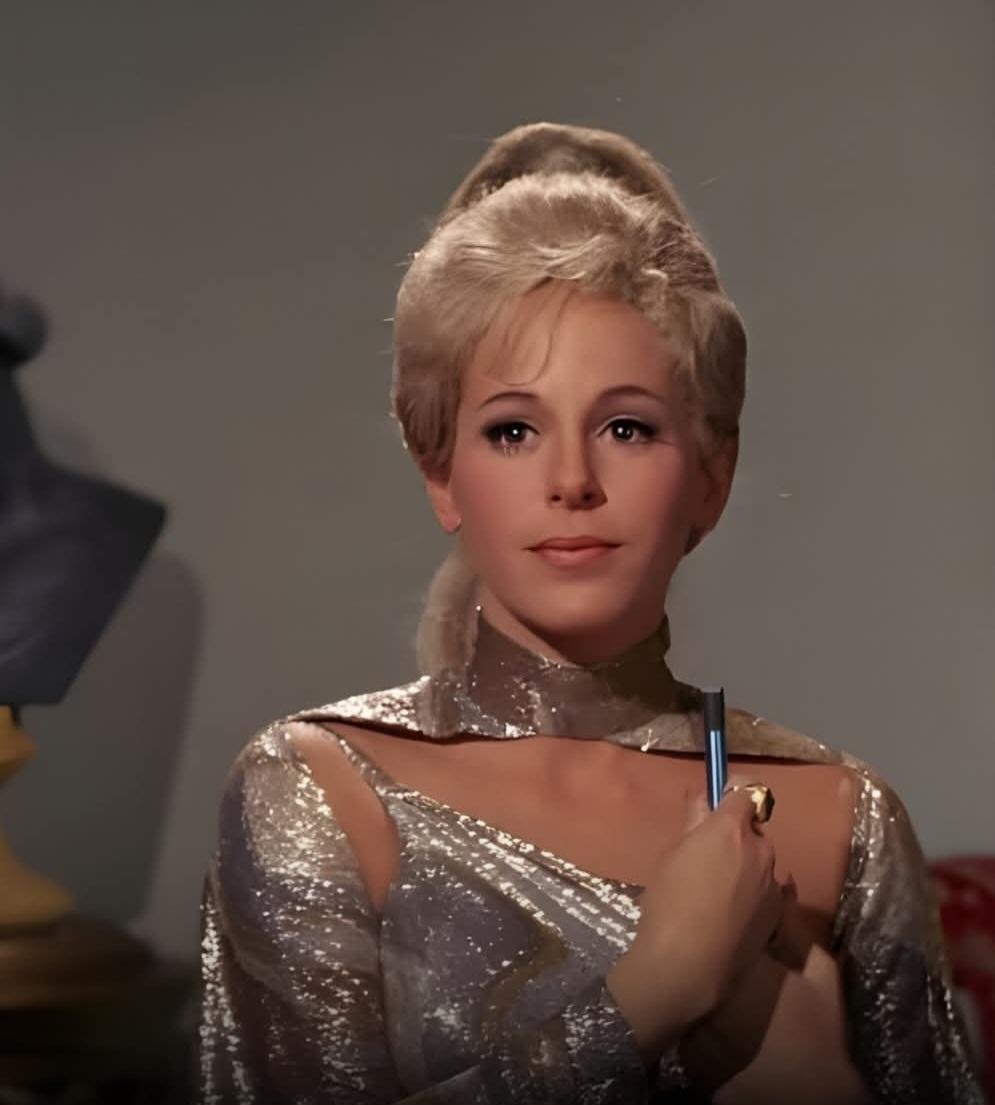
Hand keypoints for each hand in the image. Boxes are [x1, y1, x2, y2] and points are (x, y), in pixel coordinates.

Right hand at [607, 782, 790, 1061]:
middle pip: (753, 831)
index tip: (719, 802)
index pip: (745, 791)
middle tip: (707, 858)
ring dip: (745, 867)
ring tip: (717, 894)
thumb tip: (704, 800)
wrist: (688, 965)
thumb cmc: (669, 902)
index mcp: (732, 829)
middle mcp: (761, 851)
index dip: (732, 794)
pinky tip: (729, 917)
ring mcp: (774, 885)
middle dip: (735, 837)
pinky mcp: (778, 916)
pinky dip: (752, 896)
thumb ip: (693, 821)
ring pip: (760, 864)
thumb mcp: (671, 854)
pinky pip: (766, 892)